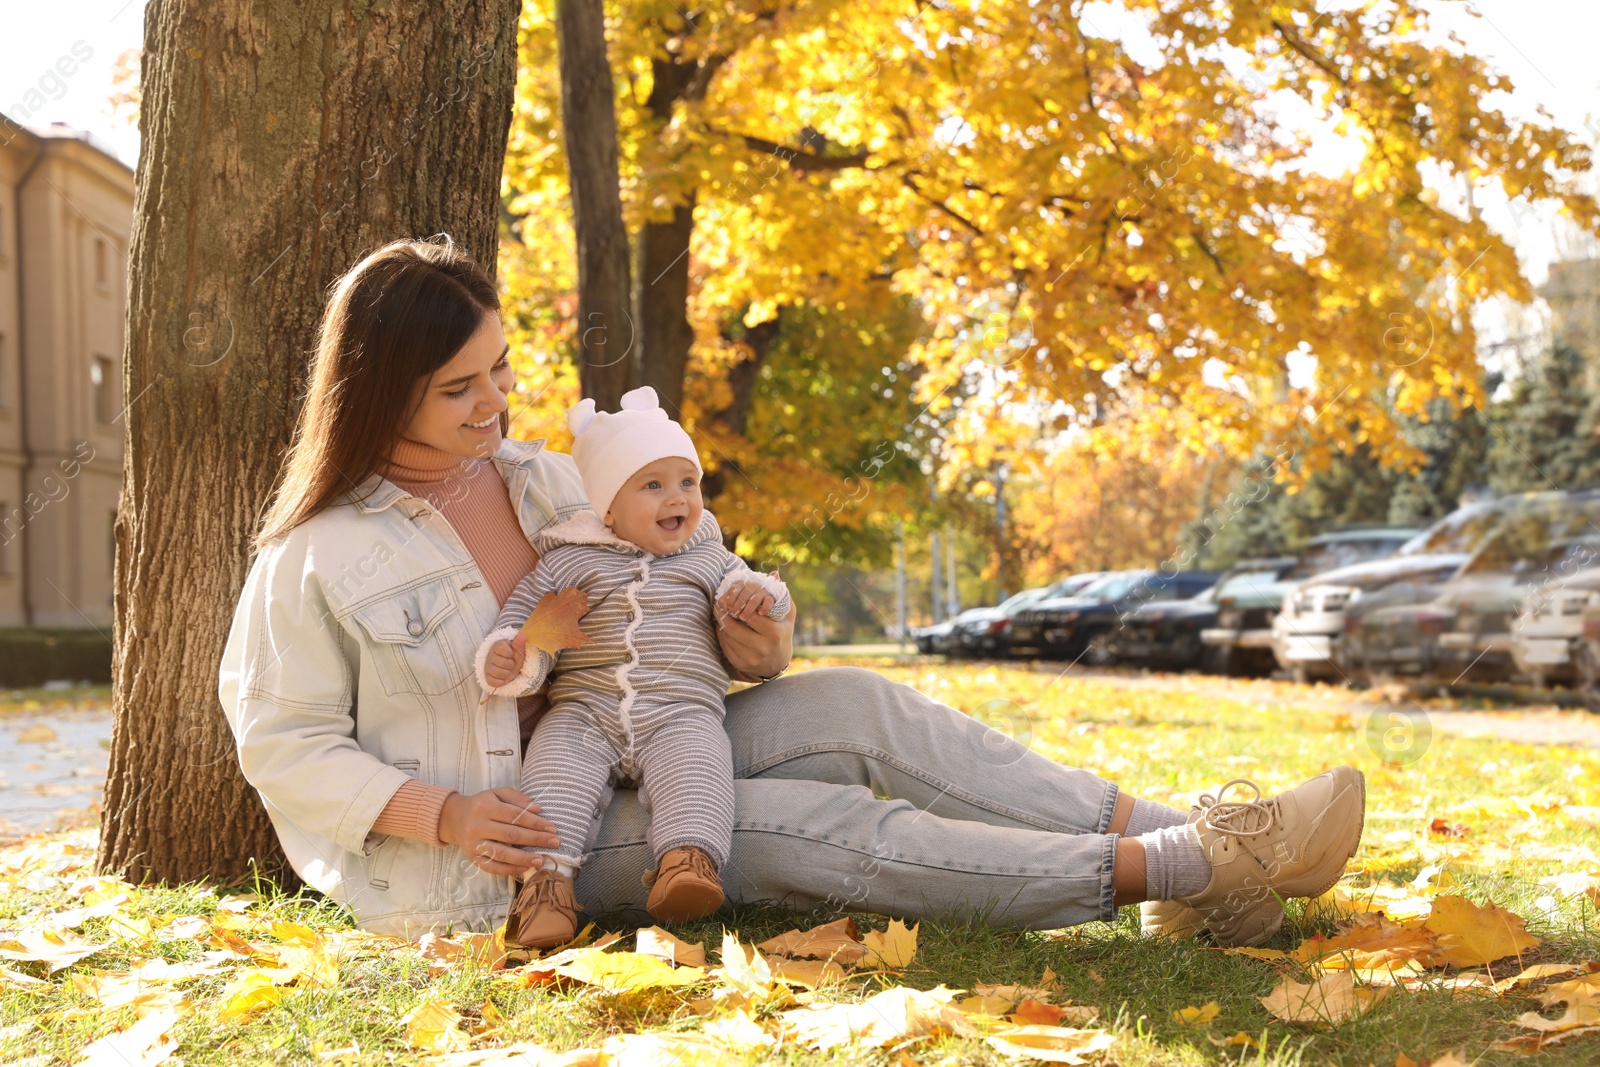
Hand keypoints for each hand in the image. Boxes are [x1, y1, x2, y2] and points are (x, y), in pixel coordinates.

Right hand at [438, 787, 559, 877]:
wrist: (454, 818)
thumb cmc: (482, 804)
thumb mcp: (498, 794)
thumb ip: (518, 798)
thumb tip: (537, 809)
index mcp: (485, 806)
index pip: (515, 816)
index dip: (535, 823)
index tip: (552, 828)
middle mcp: (477, 826)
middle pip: (511, 835)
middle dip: (536, 840)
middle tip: (555, 843)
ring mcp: (474, 844)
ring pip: (502, 854)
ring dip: (525, 858)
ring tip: (543, 860)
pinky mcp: (472, 858)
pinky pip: (492, 867)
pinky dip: (509, 869)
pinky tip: (524, 868)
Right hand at [484, 634, 526, 687]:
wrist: (509, 667)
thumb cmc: (514, 657)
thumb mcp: (518, 650)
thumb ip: (519, 643)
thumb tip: (523, 635)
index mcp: (497, 646)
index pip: (502, 649)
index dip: (510, 653)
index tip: (511, 654)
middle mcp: (490, 656)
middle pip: (502, 663)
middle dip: (510, 665)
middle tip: (510, 664)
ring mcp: (487, 667)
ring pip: (497, 673)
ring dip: (507, 674)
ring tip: (508, 671)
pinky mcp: (486, 677)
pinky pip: (492, 682)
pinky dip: (501, 682)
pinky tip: (504, 679)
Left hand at [716, 573, 793, 681]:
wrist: (777, 664)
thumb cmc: (782, 633)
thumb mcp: (787, 615)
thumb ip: (781, 594)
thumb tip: (774, 573)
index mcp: (774, 633)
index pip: (750, 615)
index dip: (738, 605)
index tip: (731, 598)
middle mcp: (762, 648)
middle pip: (734, 628)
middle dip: (724, 614)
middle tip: (718, 604)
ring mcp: (751, 658)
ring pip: (727, 636)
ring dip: (721, 624)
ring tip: (720, 614)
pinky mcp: (741, 664)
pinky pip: (725, 646)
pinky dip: (721, 635)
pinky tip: (723, 628)